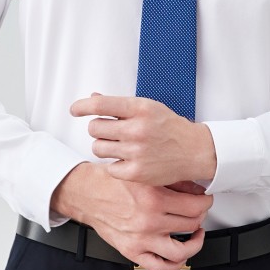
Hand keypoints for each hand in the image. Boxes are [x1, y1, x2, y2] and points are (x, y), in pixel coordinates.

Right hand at [50, 164, 213, 269]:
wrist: (86, 193)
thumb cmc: (110, 182)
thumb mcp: (143, 174)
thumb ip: (172, 182)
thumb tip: (197, 191)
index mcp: (153, 198)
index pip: (195, 206)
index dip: (206, 203)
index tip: (205, 201)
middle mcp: (148, 221)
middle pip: (191, 225)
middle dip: (200, 218)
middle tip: (198, 213)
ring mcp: (141, 239)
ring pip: (181, 251)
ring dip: (195, 244)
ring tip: (195, 236)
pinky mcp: (132, 251)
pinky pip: (159, 267)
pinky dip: (174, 265)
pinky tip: (179, 255)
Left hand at [69, 92, 216, 185]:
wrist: (194, 151)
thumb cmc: (169, 128)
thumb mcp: (147, 108)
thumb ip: (119, 105)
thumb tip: (93, 97)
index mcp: (140, 108)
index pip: (100, 105)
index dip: (82, 106)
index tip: (75, 110)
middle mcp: (137, 129)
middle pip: (94, 128)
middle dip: (98, 129)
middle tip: (110, 132)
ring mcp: (137, 152)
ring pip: (98, 148)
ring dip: (104, 147)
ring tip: (118, 146)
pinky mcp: (137, 172)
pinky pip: (109, 168)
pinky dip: (114, 165)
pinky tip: (126, 160)